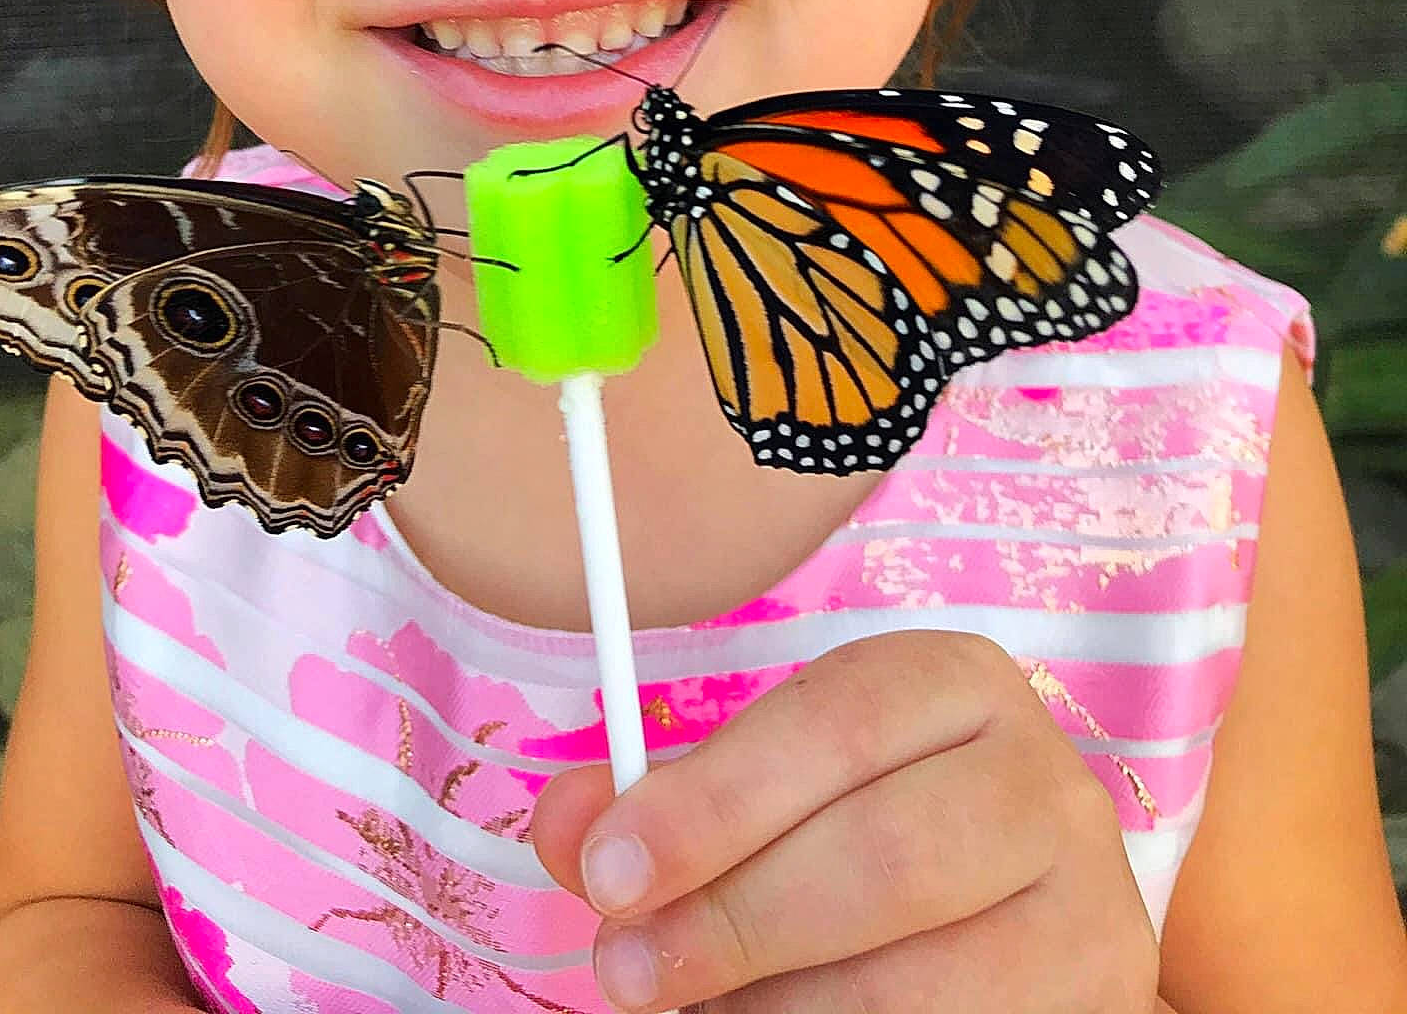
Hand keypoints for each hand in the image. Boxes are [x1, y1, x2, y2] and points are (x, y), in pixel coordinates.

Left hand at [530, 631, 1161, 1011]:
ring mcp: (1089, 904)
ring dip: (781, 1011)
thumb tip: (564, 820)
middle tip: (626, 970)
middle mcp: (1043, 779)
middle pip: (885, 858)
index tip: (606, 872)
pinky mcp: (1099, 1002)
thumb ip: (671, 803)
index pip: (833, 727)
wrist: (1016, 917)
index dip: (712, 803)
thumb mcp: (777, 789)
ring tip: (701, 1013)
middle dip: (735, 923)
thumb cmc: (870, 827)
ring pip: (919, 981)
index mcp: (957, 683)